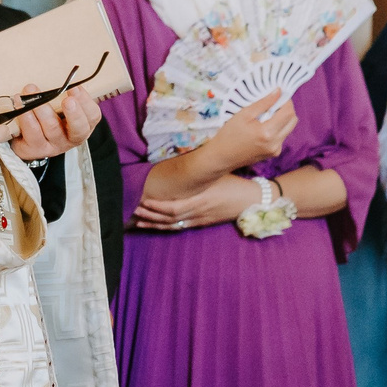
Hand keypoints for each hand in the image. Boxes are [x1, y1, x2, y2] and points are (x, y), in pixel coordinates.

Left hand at [7, 86, 100, 161]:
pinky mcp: (35, 149)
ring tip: (31, 90)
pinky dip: (25, 115)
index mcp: (83, 125)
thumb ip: (61, 95)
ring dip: (42, 108)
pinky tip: (19, 101)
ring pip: (51, 128)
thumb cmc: (48, 117)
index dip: (85, 102)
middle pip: (78, 129)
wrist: (25, 141)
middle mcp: (70, 138)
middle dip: (74, 113)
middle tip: (68, 100)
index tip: (75, 87)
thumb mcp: (59, 107)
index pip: (92, 116)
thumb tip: (60, 78)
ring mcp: (53, 146)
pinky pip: (32, 132)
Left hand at [134, 174, 253, 230]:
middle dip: (151, 215)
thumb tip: (182, 159)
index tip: (144, 201)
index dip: (158, 207)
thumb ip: (201, 172)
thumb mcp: (218, 174)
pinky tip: (156, 226)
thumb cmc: (235, 183)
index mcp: (202, 199)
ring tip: (139, 220)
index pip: (175, 208)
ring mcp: (201, 219)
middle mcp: (199, 212)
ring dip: (156, 224)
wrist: (252, 200)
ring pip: (174, 225)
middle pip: (170, 219)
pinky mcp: (203, 223)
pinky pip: (182, 227)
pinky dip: (167, 227)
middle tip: (135, 210)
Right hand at [201, 89, 297, 169]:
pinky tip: (263, 127)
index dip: (286, 101)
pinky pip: (282, 136)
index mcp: (267, 133)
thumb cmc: (229, 135)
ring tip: (266, 116)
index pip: (288, 112)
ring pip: (289, 128)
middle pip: (293, 120)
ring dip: (282, 119)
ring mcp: (276, 150)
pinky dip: (277, 128)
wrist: (222, 157)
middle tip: (274, 104)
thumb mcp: (244, 114)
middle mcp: (275, 143)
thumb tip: (278, 92)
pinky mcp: (274, 153)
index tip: (279, 95)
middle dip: (287, 109)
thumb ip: (263, 103)